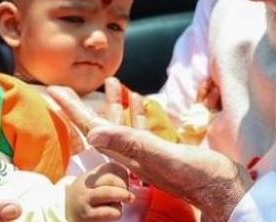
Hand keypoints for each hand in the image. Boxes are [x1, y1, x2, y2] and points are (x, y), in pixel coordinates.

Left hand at [47, 86, 252, 221]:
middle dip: (80, 106)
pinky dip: (138, 114)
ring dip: (112, 105)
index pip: (91, 128)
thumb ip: (128, 143)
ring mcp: (148, 155)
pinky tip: (141, 102)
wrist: (224, 193)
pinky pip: (143, 130)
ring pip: (121, 126)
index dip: (71, 110)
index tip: (51, 91)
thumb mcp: (161, 157)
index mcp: (128, 154)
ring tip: (109, 82)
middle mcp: (133, 155)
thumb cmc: (198, 176)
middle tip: (62, 87)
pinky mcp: (163, 153)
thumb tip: (91, 132)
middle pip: (99, 126)